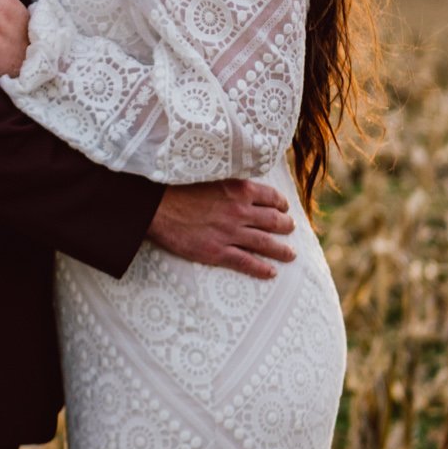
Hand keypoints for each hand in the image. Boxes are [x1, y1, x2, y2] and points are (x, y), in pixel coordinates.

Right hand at [146, 180, 294, 279]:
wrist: (157, 207)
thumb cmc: (179, 188)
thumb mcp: (211, 176)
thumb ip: (230, 184)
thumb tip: (242, 187)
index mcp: (239, 190)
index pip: (271, 197)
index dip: (281, 204)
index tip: (284, 208)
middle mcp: (239, 211)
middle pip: (273, 221)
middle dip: (286, 226)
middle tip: (290, 229)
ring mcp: (230, 233)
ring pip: (265, 243)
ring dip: (282, 250)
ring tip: (290, 254)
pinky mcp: (217, 252)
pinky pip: (246, 262)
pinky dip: (261, 269)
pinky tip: (271, 272)